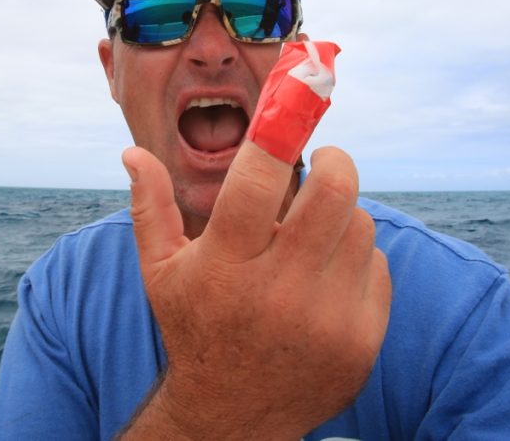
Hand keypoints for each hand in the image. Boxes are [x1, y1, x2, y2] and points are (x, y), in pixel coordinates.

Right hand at [120, 141, 391, 438]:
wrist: (232, 418)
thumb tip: (132, 153)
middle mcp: (278, 291)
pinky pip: (377, 266)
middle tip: (325, 162)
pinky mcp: (361, 339)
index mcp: (225, 266)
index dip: (281, 130)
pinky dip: (355, 262)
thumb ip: (151, 208)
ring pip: (360, 226)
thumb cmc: (194, 331)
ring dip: (340, 217)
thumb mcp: (161, 273)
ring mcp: (326, 318)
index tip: (296, 100)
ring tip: (311, 237)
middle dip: (335, 162)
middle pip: (335, 192)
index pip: (259, 179)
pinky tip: (325, 279)